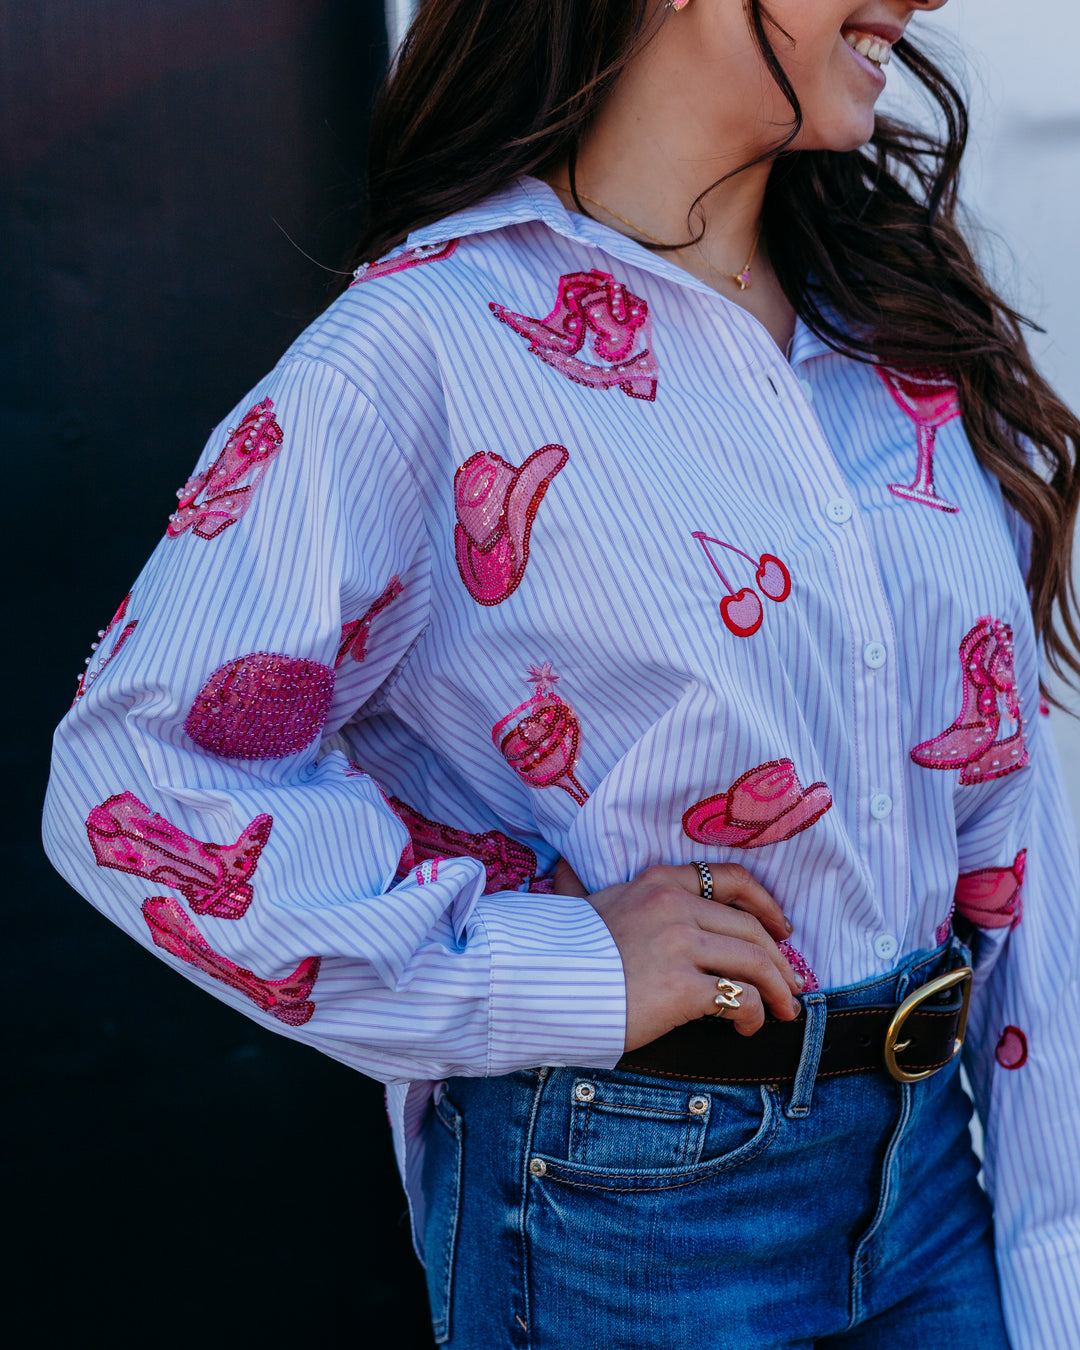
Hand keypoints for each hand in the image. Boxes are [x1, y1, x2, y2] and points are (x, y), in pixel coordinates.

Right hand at [554, 859, 801, 1051]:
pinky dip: (752, 1015)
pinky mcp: (682, 986)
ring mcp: (680, 944)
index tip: (783, 928)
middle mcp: (674, 905)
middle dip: (779, 962)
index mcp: (657, 882)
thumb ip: (588, 889)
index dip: (766, 904)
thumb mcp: (582, 906)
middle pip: (751, 929)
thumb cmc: (559, 950)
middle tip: (792, 987)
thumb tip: (560, 869)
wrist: (537, 986)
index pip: (731, 879)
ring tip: (782, 1014)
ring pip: (753, 963)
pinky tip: (744, 1029)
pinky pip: (738, 999)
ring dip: (777, 992)